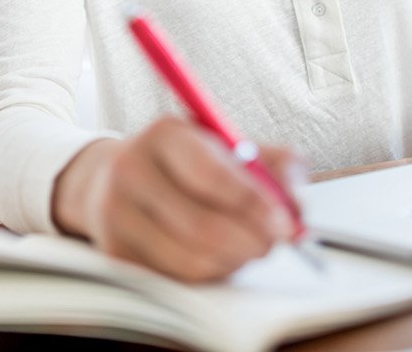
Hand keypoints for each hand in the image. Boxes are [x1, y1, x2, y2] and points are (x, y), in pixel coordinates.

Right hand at [51, 117, 303, 281]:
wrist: (117, 176)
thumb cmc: (189, 162)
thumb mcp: (232, 146)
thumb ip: (276, 166)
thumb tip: (298, 208)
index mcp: (165, 134)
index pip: (211, 174)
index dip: (253, 203)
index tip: (285, 224)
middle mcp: (131, 169)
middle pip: (200, 225)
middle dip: (250, 242)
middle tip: (273, 244)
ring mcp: (116, 213)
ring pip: (189, 259)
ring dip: (232, 261)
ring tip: (246, 247)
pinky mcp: (113, 251)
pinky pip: (174, 278)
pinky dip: (208, 273)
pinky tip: (217, 256)